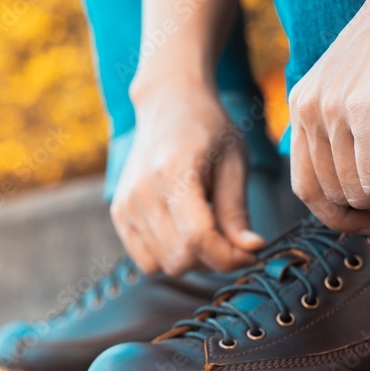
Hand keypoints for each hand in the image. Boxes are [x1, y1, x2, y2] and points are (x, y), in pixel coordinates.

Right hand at [111, 79, 262, 275]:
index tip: (250, 253)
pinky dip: (170, 256)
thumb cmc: (208, 130)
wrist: (168, 106)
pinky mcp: (119, 213)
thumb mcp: (234, 162)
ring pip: (164, 264)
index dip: (229, 256)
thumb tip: (250, 249)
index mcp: (173, 171)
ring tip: (208, 231)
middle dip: (214, 259)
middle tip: (233, 241)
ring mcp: (126, 203)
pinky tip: (184, 232)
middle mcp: (142, 190)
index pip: (198, 237)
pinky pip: (147, 260)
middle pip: (181, 257)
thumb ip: (237, 210)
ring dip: (193, 260)